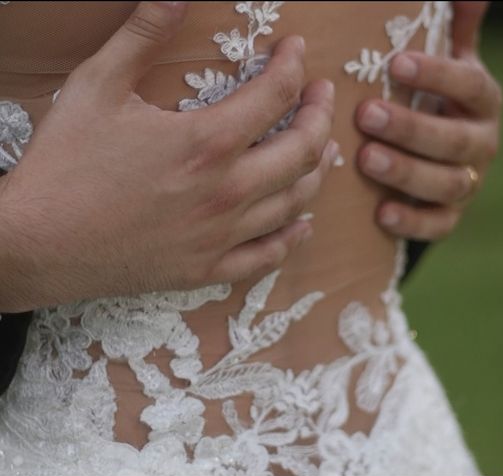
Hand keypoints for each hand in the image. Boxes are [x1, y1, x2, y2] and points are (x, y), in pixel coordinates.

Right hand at [0, 1, 335, 311]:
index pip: (277, 95)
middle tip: (322, 97)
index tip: (296, 52)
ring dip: (317, 171)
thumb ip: (142, 35)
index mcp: (207, 142)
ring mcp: (222, 235)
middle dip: (321, 115)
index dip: (294, 66)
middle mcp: (227, 191)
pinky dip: (292, 236)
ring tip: (324, 151)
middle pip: (304, 150)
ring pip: (295, 201)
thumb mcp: (97, 87)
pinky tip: (301, 222)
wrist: (35, 244)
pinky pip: (268, 256)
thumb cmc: (63, 166)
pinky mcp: (208, 269)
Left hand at [355, 2, 501, 240]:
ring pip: (446, 183)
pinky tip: (381, 214)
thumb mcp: (447, 64)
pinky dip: (412, 223)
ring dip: (406, 172)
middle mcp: (481, 143)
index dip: (438, 75)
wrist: (439, 157)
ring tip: (365, 158)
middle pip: (454, 140)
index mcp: (481, 102)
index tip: (397, 62)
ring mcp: (468, 183)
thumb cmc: (433, 101)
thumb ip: (456, 31)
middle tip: (365, 114)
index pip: (470, 85)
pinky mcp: (450, 217)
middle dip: (411, 128)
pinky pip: (437, 225)